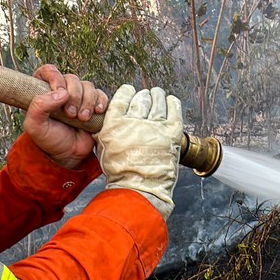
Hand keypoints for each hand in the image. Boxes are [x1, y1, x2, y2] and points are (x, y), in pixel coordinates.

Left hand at [23, 64, 107, 169]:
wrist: (68, 154)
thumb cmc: (49, 139)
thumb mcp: (34, 126)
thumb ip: (39, 106)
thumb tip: (61, 93)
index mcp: (43, 90)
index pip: (49, 71)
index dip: (56, 77)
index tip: (60, 91)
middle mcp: (62, 90)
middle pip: (72, 78)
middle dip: (74, 96)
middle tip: (70, 114)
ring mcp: (79, 96)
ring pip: (88, 86)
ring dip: (87, 102)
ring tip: (82, 119)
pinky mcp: (93, 103)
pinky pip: (101, 94)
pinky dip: (100, 102)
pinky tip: (96, 112)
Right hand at [95, 85, 182, 217]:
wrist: (140, 188)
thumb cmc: (121, 173)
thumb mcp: (105, 147)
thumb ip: (108, 129)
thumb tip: (112, 117)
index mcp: (115, 124)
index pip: (122, 97)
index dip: (127, 92)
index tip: (130, 91)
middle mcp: (134, 122)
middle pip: (141, 98)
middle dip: (144, 96)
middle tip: (146, 96)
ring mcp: (155, 127)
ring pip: (157, 101)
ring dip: (158, 96)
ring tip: (158, 95)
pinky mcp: (172, 133)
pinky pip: (174, 110)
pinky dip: (173, 103)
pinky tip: (171, 101)